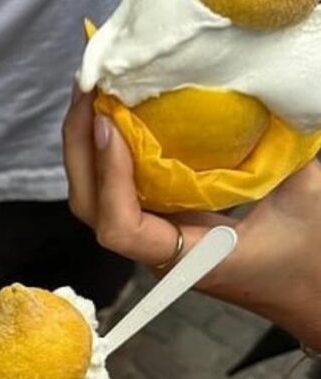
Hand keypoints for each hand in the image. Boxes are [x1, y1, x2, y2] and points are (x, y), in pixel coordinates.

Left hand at [63, 90, 320, 349]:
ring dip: (85, 144)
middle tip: (87, 85)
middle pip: (91, 206)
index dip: (108, 177)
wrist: (313, 292)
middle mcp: (158, 251)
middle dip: (80, 144)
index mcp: (188, 257)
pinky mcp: (158, 222)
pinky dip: (108, 151)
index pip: (121, 229)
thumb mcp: (305, 198)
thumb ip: (287, 151)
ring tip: (91, 90)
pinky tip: (115, 112)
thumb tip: (277, 92)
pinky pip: (117, 188)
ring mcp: (153, 238)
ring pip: (95, 198)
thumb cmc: (312, 254)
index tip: (110, 124)